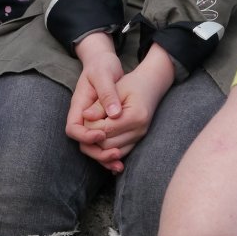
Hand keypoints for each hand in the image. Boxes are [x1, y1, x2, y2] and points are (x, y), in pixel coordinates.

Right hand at [66, 33, 124, 170]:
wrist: (105, 62)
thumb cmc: (102, 65)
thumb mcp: (104, 74)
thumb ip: (107, 93)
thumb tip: (114, 114)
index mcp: (79, 105)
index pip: (73, 129)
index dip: (86, 135)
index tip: (102, 134)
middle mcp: (83, 117)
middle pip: (82, 143)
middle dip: (97, 153)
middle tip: (115, 155)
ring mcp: (92, 123)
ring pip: (93, 147)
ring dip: (105, 158)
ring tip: (119, 164)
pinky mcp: (103, 125)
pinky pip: (103, 144)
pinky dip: (111, 154)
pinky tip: (122, 161)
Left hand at [80, 44, 175, 173]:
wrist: (151, 85)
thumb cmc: (132, 84)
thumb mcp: (115, 88)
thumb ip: (100, 104)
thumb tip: (85, 116)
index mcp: (135, 116)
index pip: (105, 130)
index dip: (91, 125)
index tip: (86, 115)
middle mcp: (139, 130)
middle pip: (107, 145)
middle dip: (93, 135)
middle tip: (88, 121)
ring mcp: (139, 137)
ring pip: (111, 151)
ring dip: (99, 143)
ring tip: (94, 127)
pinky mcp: (137, 140)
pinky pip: (119, 151)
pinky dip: (107, 148)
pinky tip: (100, 136)